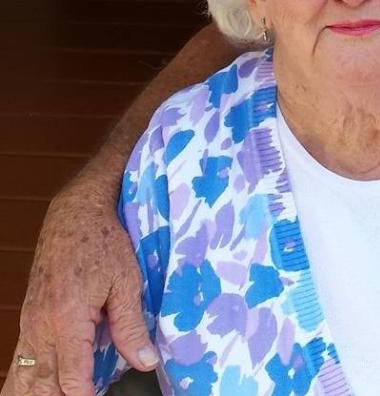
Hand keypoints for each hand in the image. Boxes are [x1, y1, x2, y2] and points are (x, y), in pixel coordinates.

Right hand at [11, 175, 157, 394]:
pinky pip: (20, 362)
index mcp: (67, 320)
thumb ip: (131, 326)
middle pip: (44, 385)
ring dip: (40, 394)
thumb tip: (146, 362)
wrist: (74, 215)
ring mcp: (29, 326)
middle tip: (88, 395)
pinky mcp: (28, 322)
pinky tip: (32, 393)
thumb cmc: (103, 243)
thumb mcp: (126, 282)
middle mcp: (41, 328)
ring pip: (25, 378)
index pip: (72, 379)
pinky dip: (25, 382)